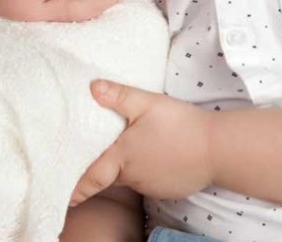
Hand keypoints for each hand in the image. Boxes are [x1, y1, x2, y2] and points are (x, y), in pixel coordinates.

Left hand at [70, 80, 213, 206]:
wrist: (219, 148)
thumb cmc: (181, 125)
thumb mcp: (148, 103)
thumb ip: (119, 95)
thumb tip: (92, 87)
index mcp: (122, 157)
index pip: (90, 178)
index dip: (75, 189)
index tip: (62, 195)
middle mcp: (133, 177)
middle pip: (109, 175)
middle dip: (100, 169)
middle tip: (92, 157)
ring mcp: (151, 186)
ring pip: (130, 178)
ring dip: (126, 168)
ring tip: (131, 150)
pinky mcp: (167, 189)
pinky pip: (149, 181)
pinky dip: (146, 171)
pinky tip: (156, 155)